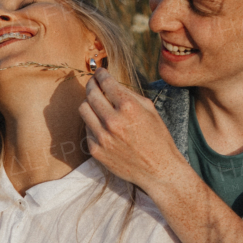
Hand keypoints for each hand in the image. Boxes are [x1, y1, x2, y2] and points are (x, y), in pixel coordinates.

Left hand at [79, 68, 181, 194]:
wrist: (159, 170)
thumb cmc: (158, 138)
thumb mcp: (150, 110)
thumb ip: (129, 94)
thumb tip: (110, 83)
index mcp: (128, 108)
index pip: (106, 83)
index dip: (101, 74)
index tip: (99, 72)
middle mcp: (113, 121)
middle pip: (90, 94)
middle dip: (91, 84)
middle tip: (94, 83)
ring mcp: (102, 137)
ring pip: (83, 110)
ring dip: (88, 103)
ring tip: (96, 103)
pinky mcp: (96, 150)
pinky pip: (87, 129)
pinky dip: (93, 124)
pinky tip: (103, 125)